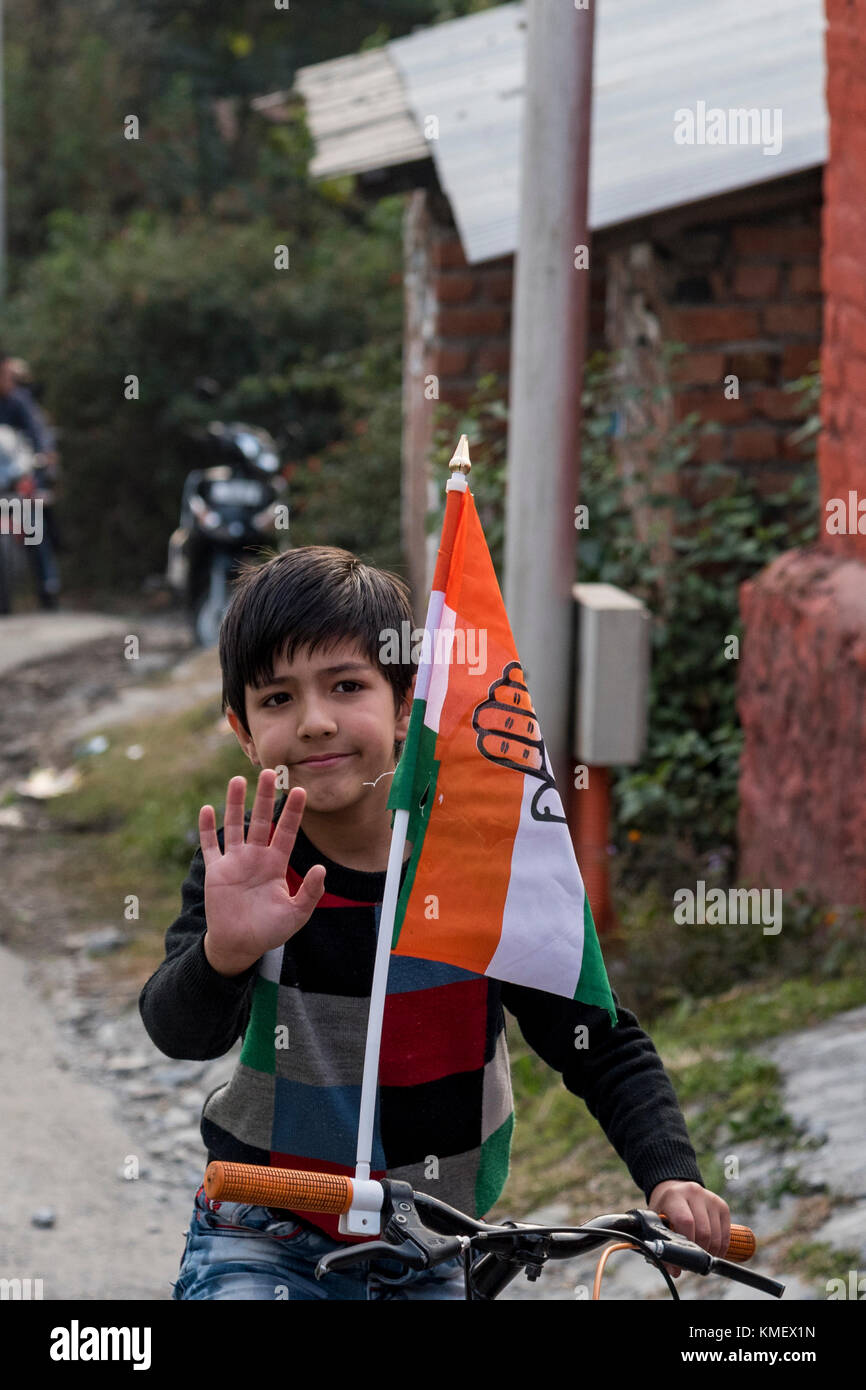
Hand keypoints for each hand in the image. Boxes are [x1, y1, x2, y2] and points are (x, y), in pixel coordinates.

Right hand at [200, 769, 325, 975]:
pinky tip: (207, 809)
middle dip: (264, 797)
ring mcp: (234, 862)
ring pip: (234, 826)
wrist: (239, 945)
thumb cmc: (269, 931)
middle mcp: (255, 858)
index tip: (299, 790)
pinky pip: (210, 847)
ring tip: (237, 781)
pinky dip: (206, 829)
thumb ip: (310, 893)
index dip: (292, 812)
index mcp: (276, 864)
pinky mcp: (215, 872)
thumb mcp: (296, 914)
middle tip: (268, 772)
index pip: (286, 832)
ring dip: (235, 804)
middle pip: (260, 820)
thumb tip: (321, 868)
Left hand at [648, 1180, 730, 1279]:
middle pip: (703, 1231)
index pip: (686, 1222)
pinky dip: (720, 1247)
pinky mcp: (721, 1205)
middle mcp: (694, 1193)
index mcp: (674, 1196)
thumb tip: (675, 1272)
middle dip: (699, 1251)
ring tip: (699, 1255)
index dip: (686, 1244)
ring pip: (716, 1235)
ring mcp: (710, 1198)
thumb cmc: (665, 1208)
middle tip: (691, 1259)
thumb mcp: (657, 1222)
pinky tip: (712, 1251)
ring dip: (710, 1252)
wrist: (675, 1188)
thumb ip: (662, 1246)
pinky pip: (726, 1233)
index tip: (683, 1259)